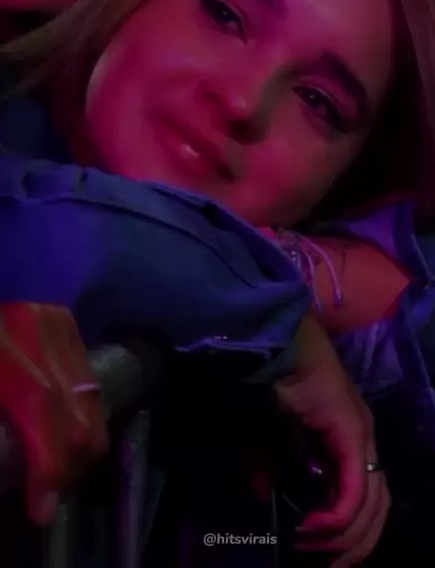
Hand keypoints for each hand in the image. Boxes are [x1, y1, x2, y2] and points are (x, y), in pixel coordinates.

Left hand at [0, 303, 107, 524]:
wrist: (6, 259)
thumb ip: (7, 396)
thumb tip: (10, 430)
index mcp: (16, 364)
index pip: (43, 421)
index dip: (47, 471)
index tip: (40, 508)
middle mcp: (48, 352)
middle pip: (80, 425)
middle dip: (69, 470)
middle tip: (47, 493)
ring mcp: (66, 340)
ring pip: (93, 407)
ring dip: (82, 448)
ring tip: (59, 468)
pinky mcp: (73, 331)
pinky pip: (89, 384)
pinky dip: (84, 415)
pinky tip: (67, 427)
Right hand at [275, 312, 389, 566]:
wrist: (274, 346)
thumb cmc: (270, 382)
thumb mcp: (262, 435)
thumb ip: (266, 464)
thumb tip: (263, 493)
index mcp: (348, 438)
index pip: (366, 495)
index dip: (350, 531)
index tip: (323, 555)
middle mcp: (363, 438)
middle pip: (378, 507)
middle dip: (355, 544)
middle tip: (327, 566)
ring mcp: (362, 434)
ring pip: (372, 503)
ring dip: (347, 536)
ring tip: (316, 548)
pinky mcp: (353, 432)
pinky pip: (355, 487)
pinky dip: (339, 514)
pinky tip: (317, 526)